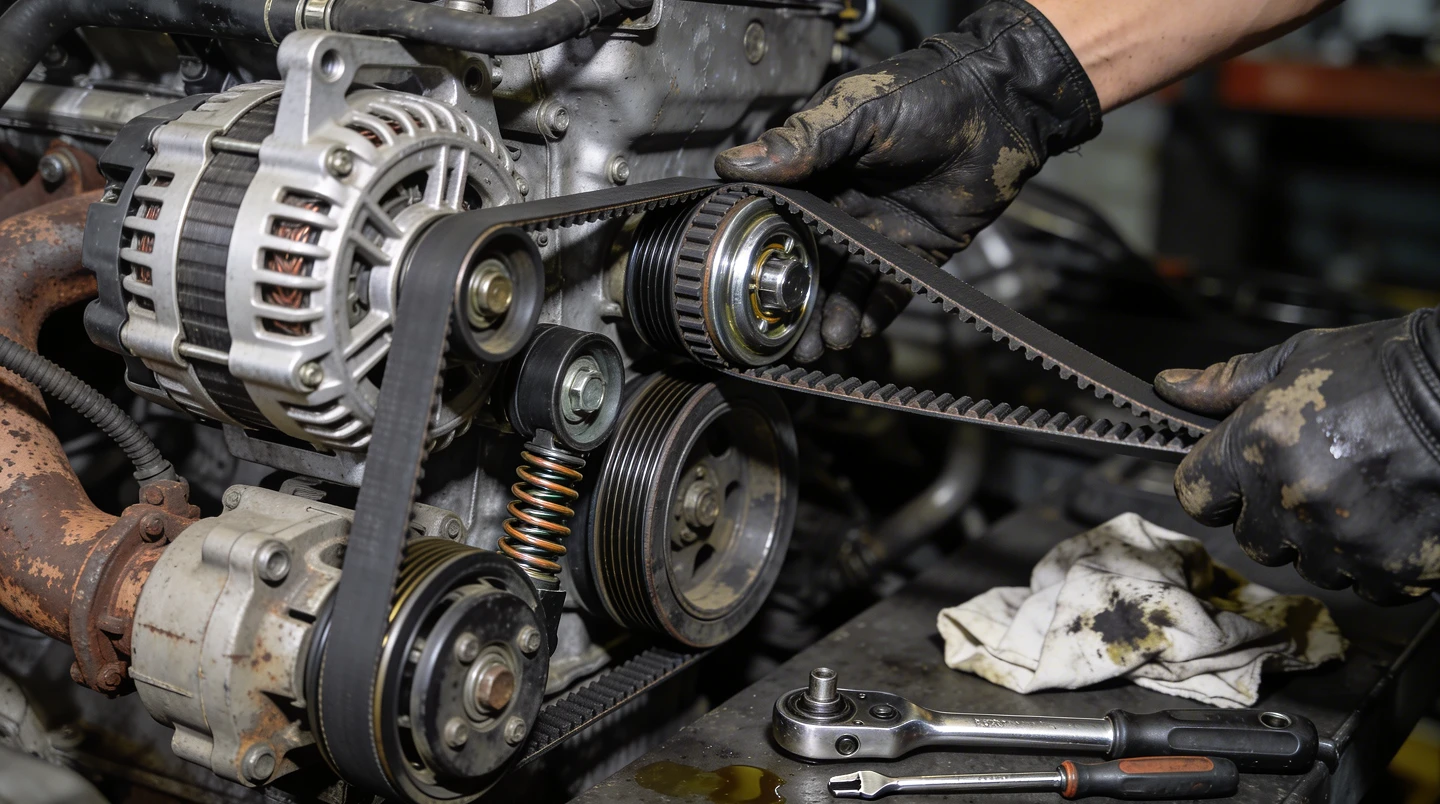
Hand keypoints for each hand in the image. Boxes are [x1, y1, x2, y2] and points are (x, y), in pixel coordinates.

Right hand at [715, 0, 1100, 361]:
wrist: (997, 106)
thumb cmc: (926, 94)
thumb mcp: (855, 111)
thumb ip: (800, 142)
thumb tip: (733, 162)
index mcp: (817, 170)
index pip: (777, 216)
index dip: (760, 248)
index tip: (741, 278)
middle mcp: (842, 206)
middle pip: (809, 261)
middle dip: (794, 298)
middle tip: (780, 333)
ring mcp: (878, 232)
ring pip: (847, 282)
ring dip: (832, 314)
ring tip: (819, 344)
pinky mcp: (917, 252)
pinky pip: (892, 289)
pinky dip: (876, 311)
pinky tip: (861, 330)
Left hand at [1156, 311, 1439, 603]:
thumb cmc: (1391, 367)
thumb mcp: (1300, 357)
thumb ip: (1228, 383)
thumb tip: (1172, 386)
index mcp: (1259, 444)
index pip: (1195, 493)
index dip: (1213, 485)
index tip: (1233, 476)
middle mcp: (1292, 497)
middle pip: (1250, 537)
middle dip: (1270, 513)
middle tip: (1313, 475)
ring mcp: (1342, 538)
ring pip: (1306, 564)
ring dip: (1322, 539)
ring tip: (1358, 492)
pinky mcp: (1390, 567)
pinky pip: (1360, 582)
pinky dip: (1372, 559)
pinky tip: (1390, 515)